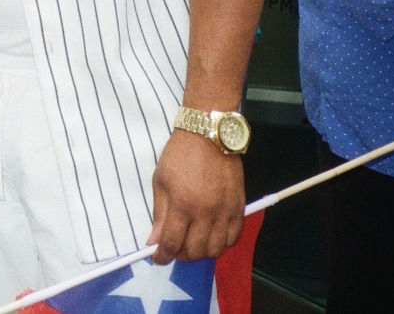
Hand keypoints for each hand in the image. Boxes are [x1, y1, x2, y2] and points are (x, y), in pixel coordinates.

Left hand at [147, 130, 243, 264]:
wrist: (208, 135)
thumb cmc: (179, 155)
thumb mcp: (160, 181)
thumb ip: (159, 214)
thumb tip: (154, 242)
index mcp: (182, 204)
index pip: (172, 243)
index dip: (162, 256)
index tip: (158, 258)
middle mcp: (206, 212)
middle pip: (196, 251)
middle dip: (182, 255)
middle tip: (175, 248)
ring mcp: (225, 211)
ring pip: (216, 249)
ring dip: (202, 252)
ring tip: (193, 242)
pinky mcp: (239, 207)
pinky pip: (234, 237)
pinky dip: (222, 242)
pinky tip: (211, 235)